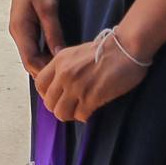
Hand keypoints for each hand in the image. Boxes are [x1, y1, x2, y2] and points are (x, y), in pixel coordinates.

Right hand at [9, 0, 65, 76]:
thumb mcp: (48, 7)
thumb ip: (53, 32)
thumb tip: (59, 56)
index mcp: (20, 30)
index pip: (30, 61)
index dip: (45, 74)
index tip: (64, 81)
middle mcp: (18, 33)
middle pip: (31, 61)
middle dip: (47, 73)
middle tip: (69, 80)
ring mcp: (22, 30)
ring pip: (34, 55)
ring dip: (48, 64)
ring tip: (67, 72)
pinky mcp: (28, 26)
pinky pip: (36, 46)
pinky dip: (47, 54)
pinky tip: (61, 56)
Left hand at [34, 34, 148, 122]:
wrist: (125, 48)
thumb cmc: (106, 50)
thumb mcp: (76, 53)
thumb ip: (64, 67)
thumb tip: (58, 84)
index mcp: (59, 61)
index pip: (39, 84)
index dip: (46, 94)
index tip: (56, 96)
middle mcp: (64, 74)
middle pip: (48, 102)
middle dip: (58, 107)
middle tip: (70, 106)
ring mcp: (77, 86)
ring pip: (61, 113)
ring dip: (70, 115)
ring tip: (79, 110)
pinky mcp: (92, 97)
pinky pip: (80, 116)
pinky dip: (84, 116)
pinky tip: (91, 109)